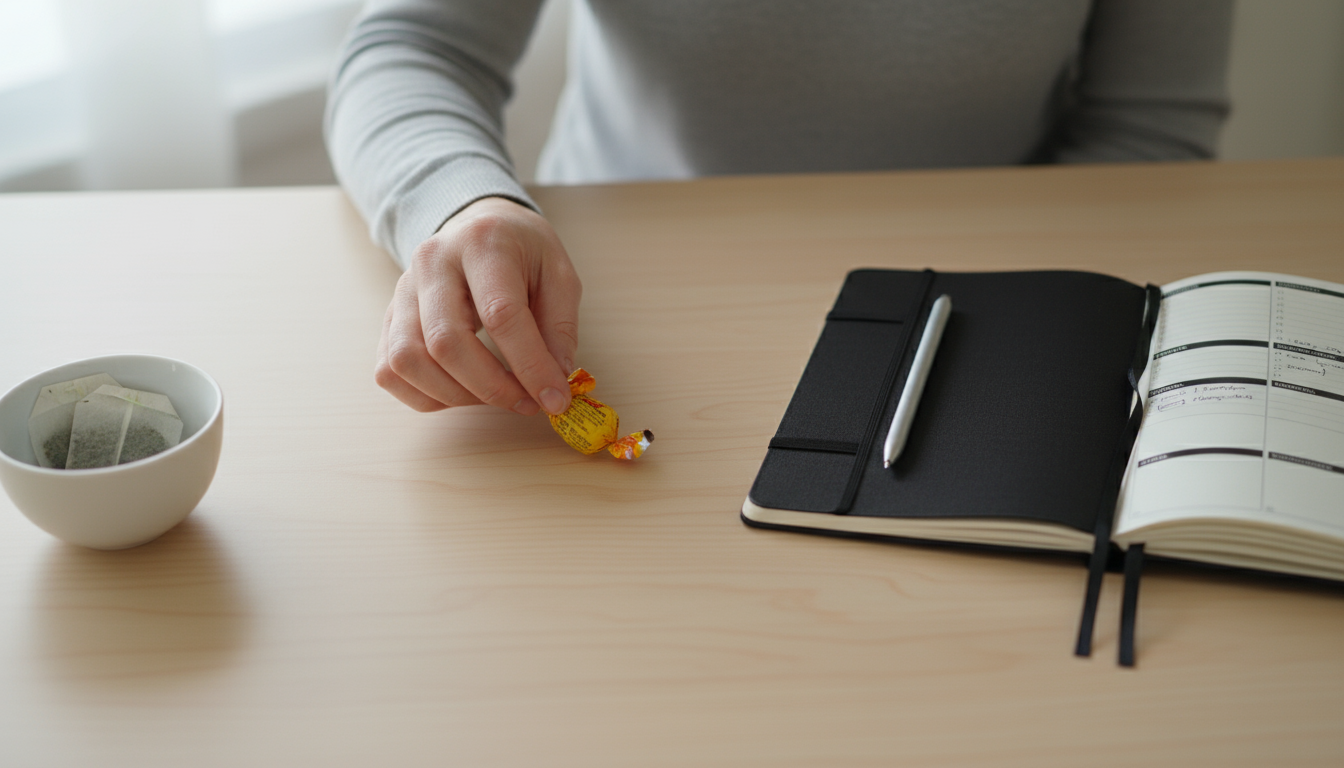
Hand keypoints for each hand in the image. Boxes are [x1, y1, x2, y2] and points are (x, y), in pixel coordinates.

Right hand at [375, 197, 580, 415]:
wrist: (479, 227)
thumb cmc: (523, 253)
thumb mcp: (559, 275)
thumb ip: (560, 329)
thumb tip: (553, 387)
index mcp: (482, 243)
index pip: (500, 314)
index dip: (530, 366)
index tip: (555, 399)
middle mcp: (432, 263)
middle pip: (445, 342)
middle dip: (491, 387)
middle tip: (527, 403)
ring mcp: (402, 290)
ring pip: (408, 361)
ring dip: (456, 395)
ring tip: (496, 395)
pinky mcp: (388, 318)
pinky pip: (390, 372)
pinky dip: (428, 396)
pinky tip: (463, 392)